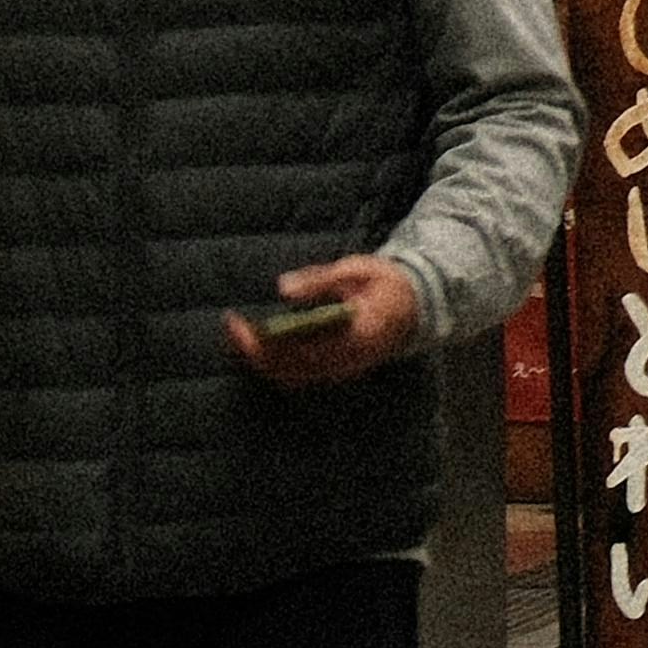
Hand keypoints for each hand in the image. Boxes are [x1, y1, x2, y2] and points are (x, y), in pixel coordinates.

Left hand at [232, 257, 424, 385]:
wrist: (416, 305)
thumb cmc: (387, 283)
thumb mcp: (358, 270)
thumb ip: (321, 280)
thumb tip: (282, 288)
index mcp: (356, 336)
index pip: (299, 349)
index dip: (263, 343)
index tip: (238, 323)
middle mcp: (347, 362)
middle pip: (287, 369)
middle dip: (253, 352)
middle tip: (231, 327)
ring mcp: (342, 370)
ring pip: (290, 377)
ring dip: (261, 361)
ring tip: (241, 336)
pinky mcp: (336, 371)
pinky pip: (298, 376)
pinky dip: (275, 364)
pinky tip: (262, 346)